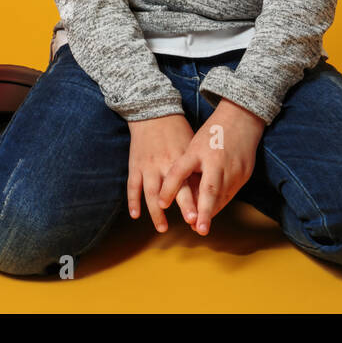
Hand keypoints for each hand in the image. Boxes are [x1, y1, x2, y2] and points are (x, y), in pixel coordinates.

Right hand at [126, 114, 200, 232]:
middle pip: (175, 189)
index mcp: (182, 158)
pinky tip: (135, 215)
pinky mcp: (135, 165)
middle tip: (191, 221)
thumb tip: (209, 192)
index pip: (191, 182)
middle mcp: (165, 163)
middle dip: (183, 205)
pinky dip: (132, 202)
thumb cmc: (177, 131)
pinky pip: (132, 186)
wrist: (152, 114)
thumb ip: (197, 168)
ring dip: (157, 212)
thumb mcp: (191, 146)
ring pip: (151, 193)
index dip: (197, 197)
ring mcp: (148, 165)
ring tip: (162, 228)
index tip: (204, 213)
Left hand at [158, 99, 265, 234]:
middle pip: (210, 189)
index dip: (170, 187)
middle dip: (204, 211)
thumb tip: (177, 194)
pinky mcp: (245, 173)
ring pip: (222, 195)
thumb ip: (186, 168)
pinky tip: (213, 212)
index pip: (181, 170)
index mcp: (199, 150)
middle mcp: (217, 160)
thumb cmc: (212, 133)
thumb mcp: (194, 145)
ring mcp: (234, 167)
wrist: (242, 119)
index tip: (161, 203)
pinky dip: (221, 203)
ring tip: (200, 227)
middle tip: (198, 229)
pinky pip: (231, 193)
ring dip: (212, 211)